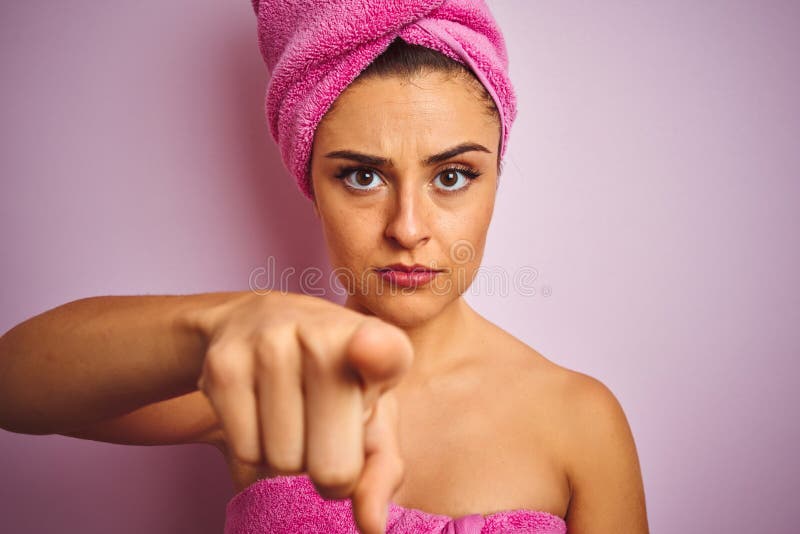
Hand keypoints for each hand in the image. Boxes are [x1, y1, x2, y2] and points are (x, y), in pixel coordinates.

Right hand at [188, 291, 412, 533]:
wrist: (255, 325)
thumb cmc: (331, 382)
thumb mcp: (371, 417)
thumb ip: (382, 469)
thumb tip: (372, 525)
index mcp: (378, 342)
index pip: (382, 350)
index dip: (375, 356)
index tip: (364, 351)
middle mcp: (323, 331)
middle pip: (332, 464)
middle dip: (329, 470)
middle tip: (324, 434)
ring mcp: (269, 343)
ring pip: (284, 461)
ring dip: (288, 457)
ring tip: (292, 414)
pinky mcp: (225, 364)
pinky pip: (246, 450)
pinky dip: (254, 449)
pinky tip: (261, 411)